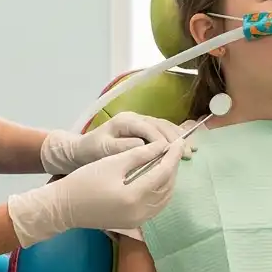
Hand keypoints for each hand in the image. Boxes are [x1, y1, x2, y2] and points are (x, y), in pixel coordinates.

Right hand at [8, 138, 190, 245]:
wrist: (64, 207)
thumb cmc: (84, 181)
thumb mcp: (112, 163)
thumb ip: (140, 154)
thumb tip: (162, 146)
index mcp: (135, 196)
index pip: (163, 172)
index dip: (173, 155)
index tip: (179, 141)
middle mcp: (141, 212)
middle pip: (167, 187)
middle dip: (173, 167)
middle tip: (174, 149)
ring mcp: (138, 221)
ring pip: (164, 198)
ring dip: (169, 180)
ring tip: (168, 161)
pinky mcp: (134, 223)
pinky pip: (156, 206)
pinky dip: (161, 191)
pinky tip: (158, 178)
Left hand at [41, 111, 183, 174]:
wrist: (80, 151)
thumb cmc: (90, 151)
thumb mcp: (103, 150)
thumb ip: (122, 147)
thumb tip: (143, 144)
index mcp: (125, 121)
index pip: (148, 128)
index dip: (162, 140)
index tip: (173, 153)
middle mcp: (134, 118)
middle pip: (160, 125)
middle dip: (176, 138)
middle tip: (189, 152)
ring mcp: (139, 123)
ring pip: (164, 127)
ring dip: (178, 138)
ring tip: (190, 151)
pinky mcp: (141, 131)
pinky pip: (161, 132)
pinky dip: (173, 139)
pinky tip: (182, 147)